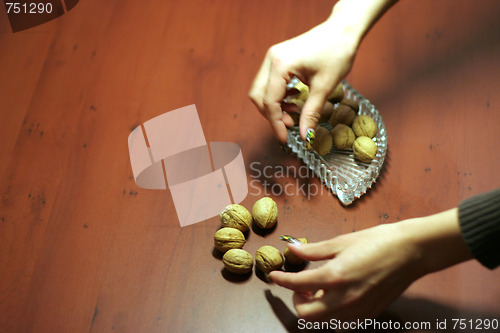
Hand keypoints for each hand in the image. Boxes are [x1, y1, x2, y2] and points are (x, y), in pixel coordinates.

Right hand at [248, 19, 357, 142]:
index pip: (270, 102)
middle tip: (291, 125)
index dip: (276, 123)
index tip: (285, 138)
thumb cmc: (337, 52)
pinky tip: (294, 100)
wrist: (343, 29)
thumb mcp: (325, 86)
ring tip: (295, 112)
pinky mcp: (278, 58)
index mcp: (280, 65)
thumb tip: (305, 136)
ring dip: (274, 106)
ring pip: (261, 90)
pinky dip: (278, 96)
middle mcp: (272, 59)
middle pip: (258, 96)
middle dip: (271, 115)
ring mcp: (273, 57)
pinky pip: (269, 82)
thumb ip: (311, 113)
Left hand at [269, 209, 471, 320]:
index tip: (275, 277)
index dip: (281, 281)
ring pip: (324, 321)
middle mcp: (345, 299)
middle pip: (306, 315)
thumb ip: (314, 250)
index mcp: (335, 277)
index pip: (297, 285)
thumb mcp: (341, 242)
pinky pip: (342, 322)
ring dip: (315, 308)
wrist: (412, 251)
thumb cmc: (378, 241)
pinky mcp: (369, 314)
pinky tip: (337, 295)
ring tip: (321, 289)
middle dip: (298, 300)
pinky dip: (333, 313)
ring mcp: (358, 310)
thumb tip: (292, 249)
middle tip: (301, 286)